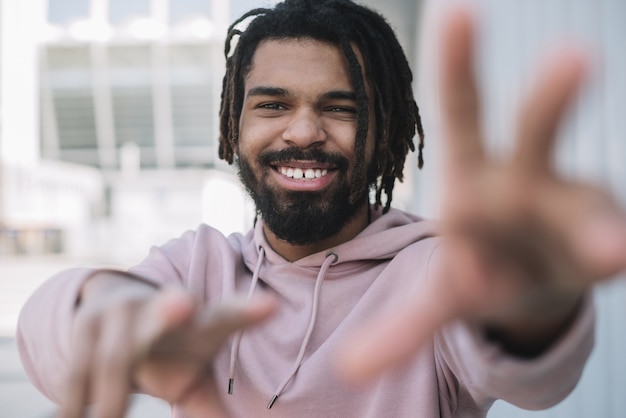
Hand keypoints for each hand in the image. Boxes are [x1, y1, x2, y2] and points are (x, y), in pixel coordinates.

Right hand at [59, 272, 275, 417]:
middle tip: (183, 304)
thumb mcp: (191, 376)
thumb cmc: (168, 351)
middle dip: (171, 311)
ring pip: (115, 361)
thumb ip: (210, 406)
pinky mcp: (85, 326)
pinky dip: (76, 405)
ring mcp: (121, 313)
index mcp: (198, 323)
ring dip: (112, 395)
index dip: (247, 314)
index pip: (226, 317)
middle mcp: (161, 310)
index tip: (271, 306)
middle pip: (164, 314)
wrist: (115, 309)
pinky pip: (78, 375)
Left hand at [338, 6, 625, 381]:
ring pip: (584, 206)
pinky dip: (613, 253)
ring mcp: (569, 210)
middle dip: (551, 102)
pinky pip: (609, 249)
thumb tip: (348, 372)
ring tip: (610, 249)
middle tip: (572, 56)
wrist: (535, 285)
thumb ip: (397, 329)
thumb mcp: (437, 296)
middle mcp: (524, 185)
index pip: (462, 115)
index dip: (458, 63)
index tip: (459, 9)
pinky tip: (621, 256)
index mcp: (475, 182)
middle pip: (535, 138)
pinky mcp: (604, 240)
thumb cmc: (484, 265)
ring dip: (596, 224)